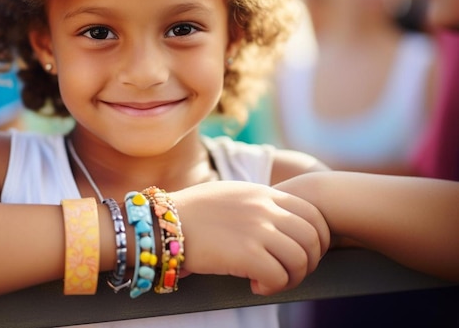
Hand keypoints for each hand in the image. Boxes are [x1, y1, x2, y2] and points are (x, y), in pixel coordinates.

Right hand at [170, 181, 329, 294]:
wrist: (162, 222)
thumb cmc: (193, 211)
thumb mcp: (232, 194)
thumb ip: (259, 202)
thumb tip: (278, 220)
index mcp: (264, 194)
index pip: (314, 214)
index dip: (319, 239)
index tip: (305, 253)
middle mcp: (265, 209)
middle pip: (313, 238)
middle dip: (310, 262)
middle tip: (290, 272)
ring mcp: (257, 230)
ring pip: (301, 260)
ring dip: (292, 278)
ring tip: (272, 281)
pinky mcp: (245, 254)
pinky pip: (279, 276)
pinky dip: (273, 287)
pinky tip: (256, 286)